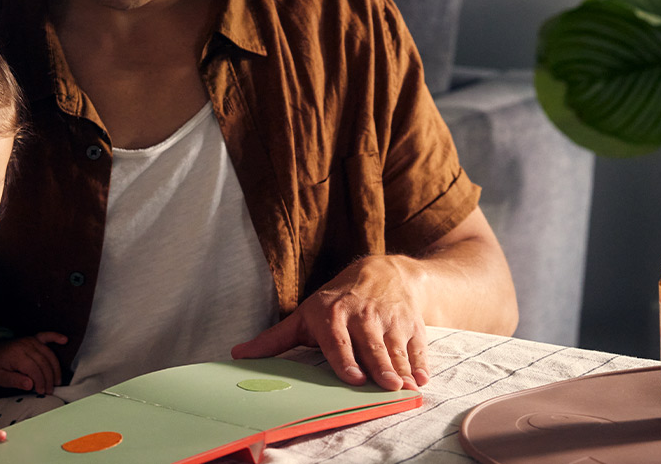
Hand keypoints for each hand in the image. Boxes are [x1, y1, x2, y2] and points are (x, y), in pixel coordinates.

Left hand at [0, 332, 67, 394]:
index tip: (41, 392)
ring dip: (55, 368)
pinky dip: (56, 337)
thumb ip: (14, 381)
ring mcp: (31, 340)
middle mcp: (25, 345)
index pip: (34, 369)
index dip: (40, 382)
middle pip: (43, 363)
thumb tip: (30, 384)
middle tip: (50, 391)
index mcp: (16, 355)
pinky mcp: (34, 338)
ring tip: (57, 381)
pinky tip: (65, 340)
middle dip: (49, 378)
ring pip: (49, 354)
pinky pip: (47, 336)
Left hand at [231, 255, 429, 391]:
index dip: (346, 359)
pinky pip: (417, 346)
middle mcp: (362, 316)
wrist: (384, 272)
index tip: (353, 378)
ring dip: (401, 368)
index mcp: (333, 315)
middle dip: (379, 366)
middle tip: (386, 386)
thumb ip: (275, 339)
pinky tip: (422, 378)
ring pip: (395, 348)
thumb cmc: (337, 301)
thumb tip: (238, 355)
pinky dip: (421, 362)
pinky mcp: (412, 324)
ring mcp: (390, 320)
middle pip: (371, 346)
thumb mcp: (305, 315)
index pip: (339, 340)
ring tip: (405, 387)